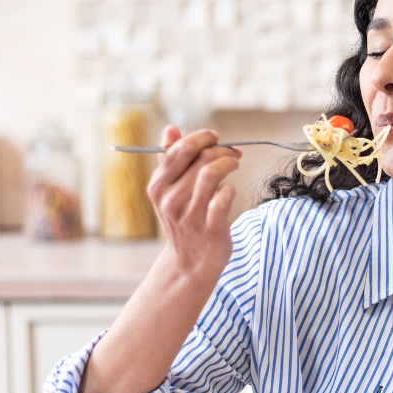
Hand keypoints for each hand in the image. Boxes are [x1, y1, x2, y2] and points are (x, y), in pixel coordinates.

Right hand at [147, 125, 240, 277]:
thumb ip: (169, 160)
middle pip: (199, 160)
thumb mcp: (169, 192)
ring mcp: (190, 215)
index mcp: (158, 187)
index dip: (201, 138)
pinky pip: (224, 197)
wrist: (189, 264)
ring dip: (228, 163)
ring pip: (211, 174)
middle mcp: (170, 200)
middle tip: (232, 153)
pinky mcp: (210, 228)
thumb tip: (170, 128)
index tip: (215, 137)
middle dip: (220, 150)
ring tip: (234, 164)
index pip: (178, 150)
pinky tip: (229, 191)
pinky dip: (230, 189)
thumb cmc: (183, 221)